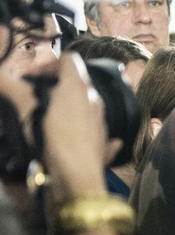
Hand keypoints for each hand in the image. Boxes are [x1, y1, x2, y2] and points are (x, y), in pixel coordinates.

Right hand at [38, 55, 113, 198]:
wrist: (75, 174)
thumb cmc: (51, 135)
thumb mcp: (24, 108)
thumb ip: (9, 87)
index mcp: (77, 86)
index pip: (69, 59)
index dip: (50, 63)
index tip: (33, 77)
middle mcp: (94, 100)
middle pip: (77, 83)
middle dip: (55, 88)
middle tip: (34, 99)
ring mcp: (102, 122)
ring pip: (86, 107)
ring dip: (68, 108)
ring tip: (46, 119)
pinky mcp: (104, 143)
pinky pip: (97, 131)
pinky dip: (86, 130)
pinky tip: (73, 136)